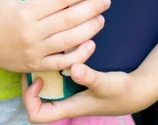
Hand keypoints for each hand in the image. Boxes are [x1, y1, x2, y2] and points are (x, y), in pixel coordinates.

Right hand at [0, 0, 110, 72]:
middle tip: (106, 0)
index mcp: (26, 10)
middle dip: (91, 8)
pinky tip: (91, 43)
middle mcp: (32, 31)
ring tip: (102, 18)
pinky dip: (79, 54)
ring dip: (90, 29)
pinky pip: (63, 62)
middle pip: (69, 19)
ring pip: (70, 41)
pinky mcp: (37, 64)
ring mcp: (35, 50)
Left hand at [22, 62, 150, 121]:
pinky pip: (55, 77)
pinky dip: (52, 65)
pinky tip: (56, 49)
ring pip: (44, 87)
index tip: (39, 79)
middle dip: (30, 80)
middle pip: (34, 99)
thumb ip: (90, 77)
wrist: (133, 92)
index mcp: (67, 107)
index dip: (30, 99)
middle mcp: (64, 102)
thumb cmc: (118, 92)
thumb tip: (74, 70)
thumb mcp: (104, 84)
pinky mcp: (73, 84)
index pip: (37, 115)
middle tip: (33, 60)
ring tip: (40, 52)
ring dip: (41, 70)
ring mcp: (68, 93)